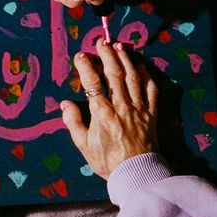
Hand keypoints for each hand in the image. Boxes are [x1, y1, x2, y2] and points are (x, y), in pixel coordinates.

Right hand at [60, 39, 157, 179]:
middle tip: (100, 41)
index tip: (80, 55)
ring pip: (132, 77)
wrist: (137, 174)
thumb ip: (73, 122)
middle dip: (106, 54)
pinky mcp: (151, 114)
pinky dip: (147, 75)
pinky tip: (141, 65)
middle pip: (114, 73)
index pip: (92, 82)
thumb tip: (65, 104)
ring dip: (125, 59)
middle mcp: (121, 106)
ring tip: (119, 46)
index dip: (85, 66)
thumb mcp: (83, 145)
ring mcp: (138, 108)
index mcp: (102, 113)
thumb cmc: (107, 161)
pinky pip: (151, 90)